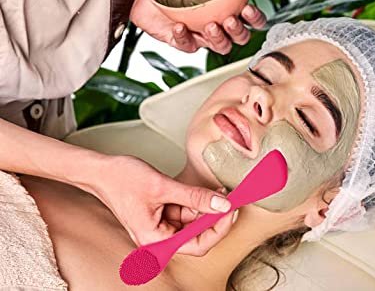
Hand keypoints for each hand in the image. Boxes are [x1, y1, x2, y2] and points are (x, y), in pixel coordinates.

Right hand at [91, 155, 235, 255]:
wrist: (102, 170)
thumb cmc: (123, 179)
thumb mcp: (163, 187)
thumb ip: (194, 197)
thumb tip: (222, 204)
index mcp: (155, 240)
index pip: (197, 244)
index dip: (218, 228)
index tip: (232, 209)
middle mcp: (159, 238)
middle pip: (197, 235)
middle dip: (215, 217)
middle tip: (232, 199)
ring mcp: (161, 227)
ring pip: (193, 223)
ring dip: (208, 208)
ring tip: (222, 192)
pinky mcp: (162, 215)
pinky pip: (185, 213)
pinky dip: (197, 202)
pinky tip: (209, 192)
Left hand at [130, 0, 265, 54]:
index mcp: (227, 6)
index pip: (251, 18)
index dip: (255, 17)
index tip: (247, 7)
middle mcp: (218, 23)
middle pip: (240, 36)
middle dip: (238, 30)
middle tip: (229, 19)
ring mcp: (201, 35)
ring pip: (221, 46)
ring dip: (218, 38)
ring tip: (209, 24)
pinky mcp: (183, 41)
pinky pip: (188, 46)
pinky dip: (184, 38)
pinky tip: (179, 26)